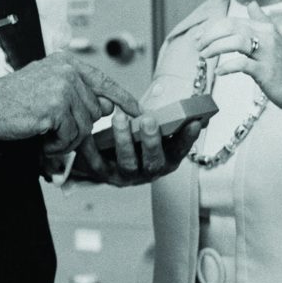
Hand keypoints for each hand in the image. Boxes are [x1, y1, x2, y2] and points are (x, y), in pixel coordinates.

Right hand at [0, 52, 140, 153]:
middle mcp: (66, 71)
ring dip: (65, 137)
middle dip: (77, 125)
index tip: (137, 110)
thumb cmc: (12, 100)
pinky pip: (70, 137)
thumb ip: (77, 92)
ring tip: (43, 131)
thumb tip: (108, 106)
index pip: (103, 81)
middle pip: (95, 110)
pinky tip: (39, 136)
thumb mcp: (47, 86)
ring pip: (84, 126)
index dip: (123, 98)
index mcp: (66, 63)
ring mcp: (62, 88)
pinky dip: (55, 144)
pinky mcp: (55, 108)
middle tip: (52, 127)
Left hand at [72, 112, 203, 185]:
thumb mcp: (151, 128)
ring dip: (125, 140)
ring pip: (128, 163)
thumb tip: (188, 107)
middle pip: (154, 162)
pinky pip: (97, 164)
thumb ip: (166, 119)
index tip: (193, 122)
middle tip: (148, 120)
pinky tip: (88, 134)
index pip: (180, 151)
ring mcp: (127, 176)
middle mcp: (149, 171)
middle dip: (152, 141)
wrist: (102, 155)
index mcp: (166, 159)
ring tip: (120, 118)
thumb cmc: (134, 137)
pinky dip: (92, 148)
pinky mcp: (104, 175)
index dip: (187, 138)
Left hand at [196, 2, 281, 119]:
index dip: (211, 29)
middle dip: (209, 36)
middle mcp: (268, 37)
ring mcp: (268, 54)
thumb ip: (262, 21)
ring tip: (204, 56)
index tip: (199, 38)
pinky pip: (242, 64)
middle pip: (230, 27)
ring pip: (235, 42)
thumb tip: (252, 4)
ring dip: (214, 48)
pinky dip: (226, 67)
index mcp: (266, 28)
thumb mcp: (277, 39)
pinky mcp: (267, 72)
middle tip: (198, 47)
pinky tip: (219, 72)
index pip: (232, 21)